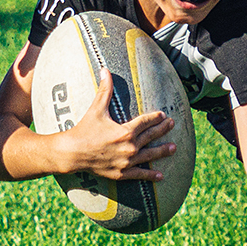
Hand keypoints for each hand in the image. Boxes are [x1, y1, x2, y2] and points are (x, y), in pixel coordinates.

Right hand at [58, 71, 176, 179]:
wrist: (73, 153)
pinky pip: (139, 174)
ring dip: (162, 151)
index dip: (155, 117)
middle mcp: (130, 147)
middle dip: (162, 130)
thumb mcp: (96, 109)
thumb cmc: (84, 130)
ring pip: (149, 155)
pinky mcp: (122, 173)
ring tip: (173, 148)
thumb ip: (104, 90)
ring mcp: (127, 161)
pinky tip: (160, 175)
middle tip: (172, 125)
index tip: (163, 115)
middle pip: (151, 136)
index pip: (146, 122)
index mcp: (126, 131)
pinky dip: (150, 175)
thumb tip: (105, 70)